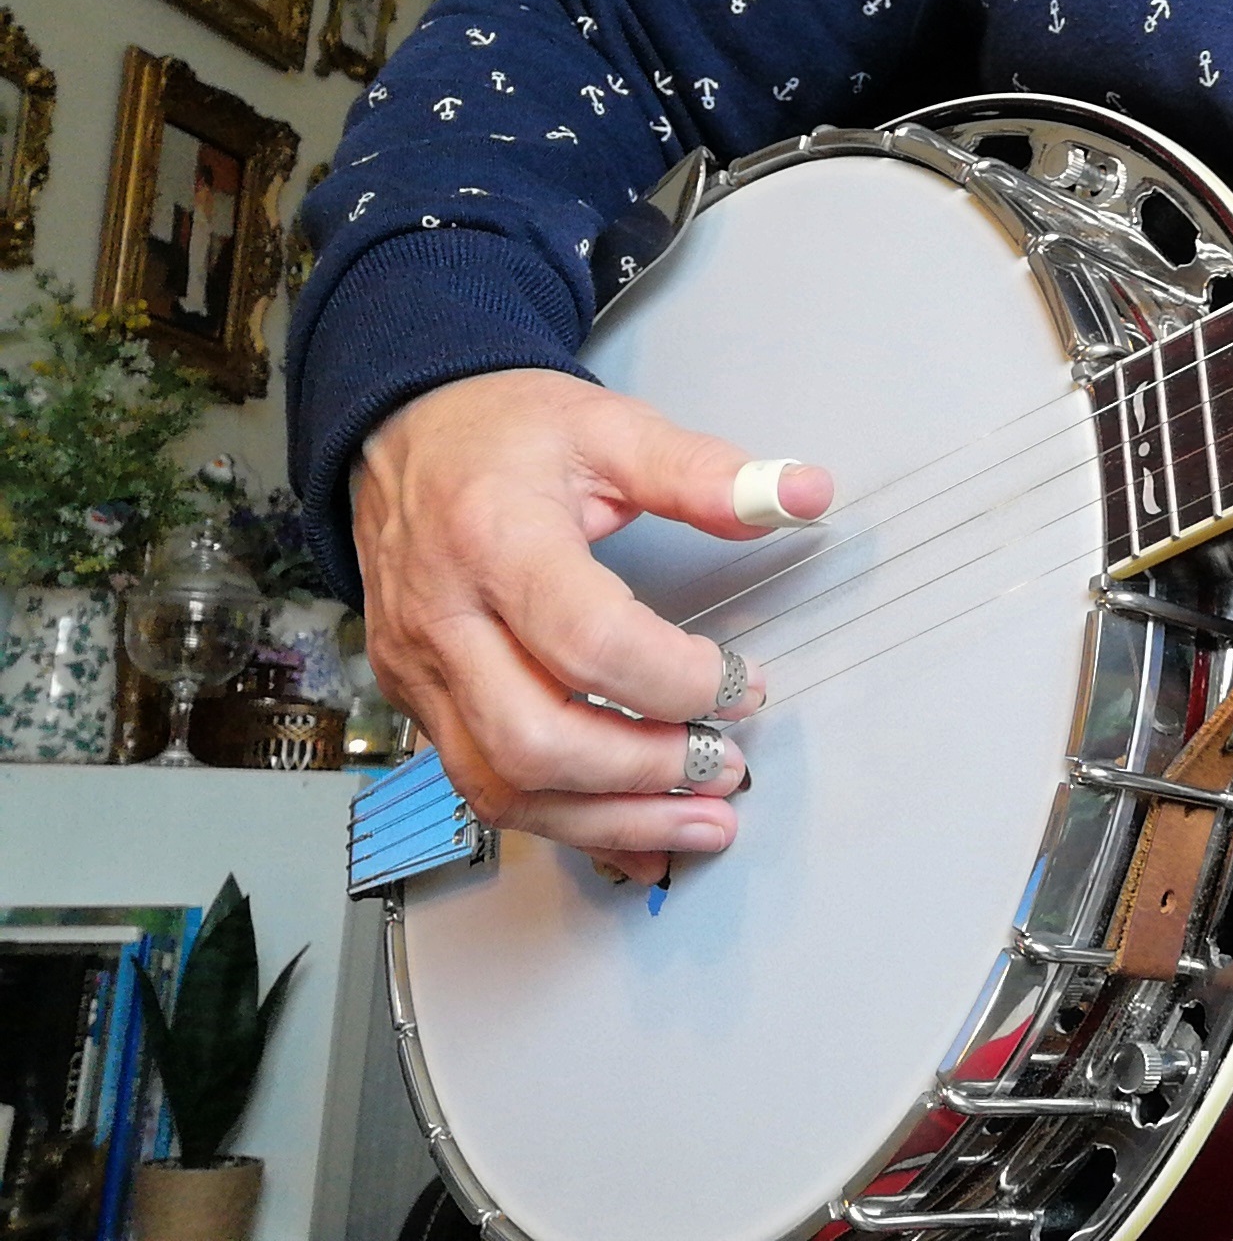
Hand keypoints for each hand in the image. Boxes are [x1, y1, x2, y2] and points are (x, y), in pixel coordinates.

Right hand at [353, 369, 832, 884]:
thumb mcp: (609, 427)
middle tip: (727, 765)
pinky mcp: (415, 703)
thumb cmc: (501, 434)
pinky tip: (638, 836)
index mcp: (494, 538)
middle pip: (534, 739)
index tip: (746, 684)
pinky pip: (485, 790)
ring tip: (702, 821)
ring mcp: (420, 671)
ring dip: (612, 819)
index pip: (587, 642)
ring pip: (503, 787)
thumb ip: (705, 473)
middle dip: (644, 772)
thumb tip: (804, 497)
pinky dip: (569, 824)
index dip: (678, 681)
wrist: (397, 436)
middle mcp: (443, 617)